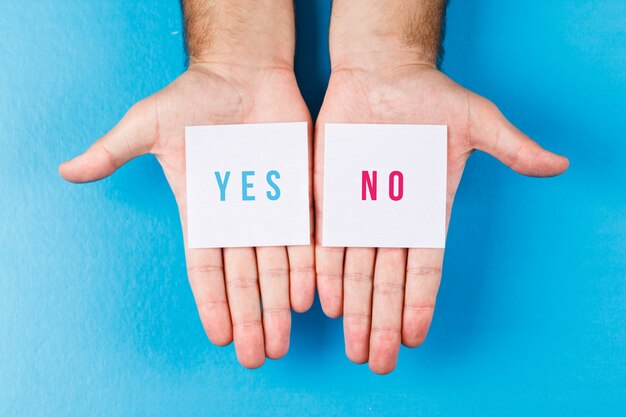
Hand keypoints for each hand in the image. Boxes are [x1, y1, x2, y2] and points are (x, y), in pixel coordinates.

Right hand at [59, 62, 314, 367]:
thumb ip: (113, 151)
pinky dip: (308, 267)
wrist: (241, 71)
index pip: (206, 268)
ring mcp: (271, 207)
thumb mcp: (147, 124)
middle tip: (259, 355)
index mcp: (203, 211)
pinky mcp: (299, 192)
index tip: (219, 337)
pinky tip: (311, 297)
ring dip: (280, 305)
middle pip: (246, 278)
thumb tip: (66, 171)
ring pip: (278, 266)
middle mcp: (239, 217)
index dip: (213, 304)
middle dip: (251, 318)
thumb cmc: (193, 97)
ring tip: (283, 341)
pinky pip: (305, 236)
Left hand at [314, 63, 568, 372]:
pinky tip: (326, 303)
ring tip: (352, 347)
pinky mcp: (328, 195)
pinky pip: (324, 240)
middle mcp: (390, 219)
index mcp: (425, 211)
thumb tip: (559, 164)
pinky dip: (324, 271)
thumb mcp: (476, 120)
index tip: (414, 337)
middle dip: (382, 322)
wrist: (382, 73)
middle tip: (378, 361)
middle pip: (386, 281)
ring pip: (354, 270)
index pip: (424, 267)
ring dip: (354, 310)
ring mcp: (357, 209)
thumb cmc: (431, 97)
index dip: (419, 303)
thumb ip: (510, 146)